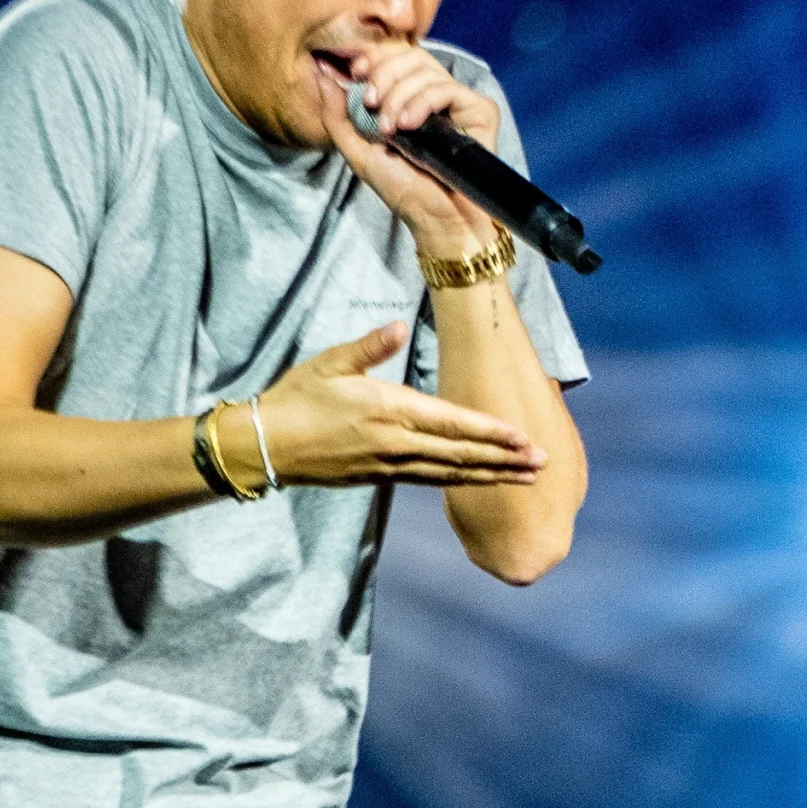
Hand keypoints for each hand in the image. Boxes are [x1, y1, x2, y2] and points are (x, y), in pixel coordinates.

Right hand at [249, 323, 548, 487]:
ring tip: (526, 479)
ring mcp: (389, 464)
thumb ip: (370, 346)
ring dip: (491, 476)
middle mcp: (396, 442)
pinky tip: (481, 481)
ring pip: (450, 473)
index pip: (451, 423)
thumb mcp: (330, 363)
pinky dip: (461, 481)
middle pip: (461, 454)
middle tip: (542, 463)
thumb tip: (397, 325)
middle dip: (505, 459)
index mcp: (389, 410)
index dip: (490, 432)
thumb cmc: (295, 398)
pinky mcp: (381, 477)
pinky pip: (430, 481)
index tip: (523, 437)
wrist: (264, 446)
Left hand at [315, 46, 501, 260]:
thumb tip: (320, 73)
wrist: (437, 218)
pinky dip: (424, 101)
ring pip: (427, 70)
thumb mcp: (358, 151)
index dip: (375, 56)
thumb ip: (337, 114)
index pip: (395, 56)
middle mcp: (435, 95)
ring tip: (393, 128)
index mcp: (409, 97)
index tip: (356, 73)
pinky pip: (449, 88)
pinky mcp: (480, 111)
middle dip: (384, 75)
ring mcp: (459, 102)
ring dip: (400, 95)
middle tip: (373, 104)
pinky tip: (412, 126)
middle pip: (410, 54)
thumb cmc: (402, 190)